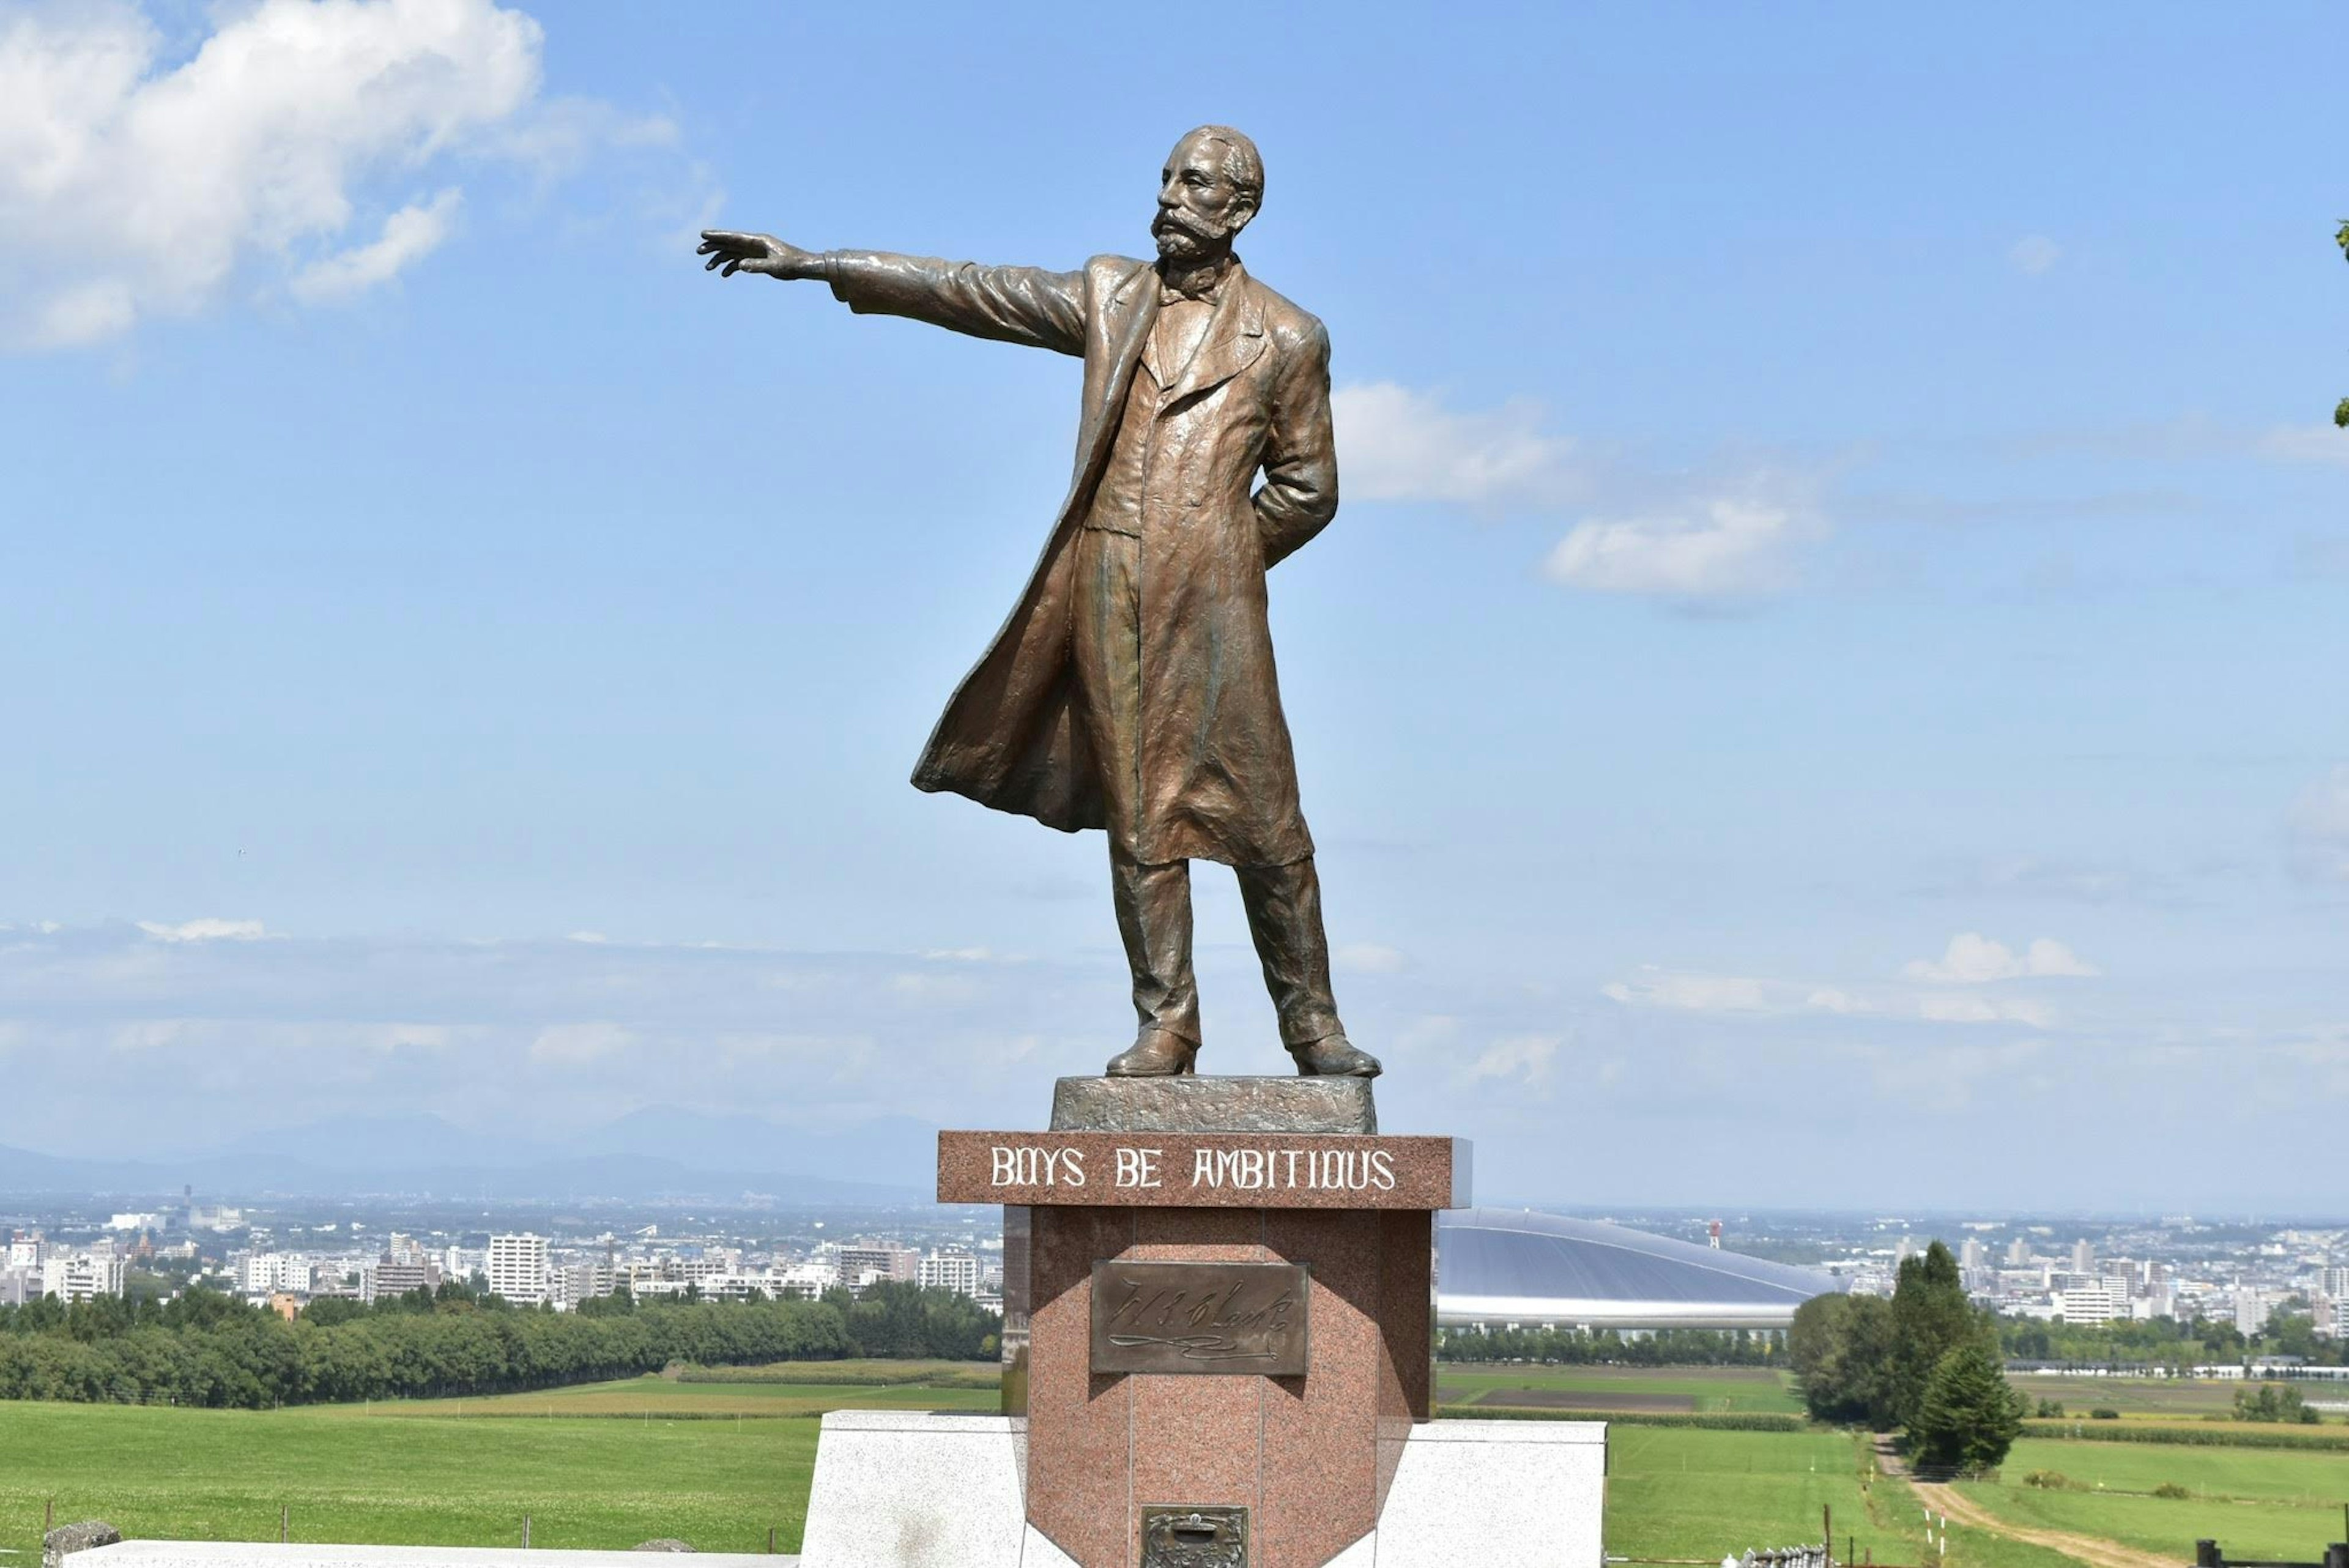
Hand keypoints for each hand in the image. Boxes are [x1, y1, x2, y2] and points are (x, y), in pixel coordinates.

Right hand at [697, 230, 819, 279]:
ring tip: (707, 268)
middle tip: (698, 251)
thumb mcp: (775, 267)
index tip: (703, 234)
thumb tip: (740, 266)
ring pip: (733, 253)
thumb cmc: (792, 265)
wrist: (804, 266)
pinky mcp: (758, 259)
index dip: (718, 236)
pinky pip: (740, 261)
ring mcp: (755, 251)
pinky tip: (724, 275)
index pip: (734, 237)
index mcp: (758, 241)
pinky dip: (731, 267)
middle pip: (730, 244)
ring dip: (720, 259)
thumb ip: (757, 266)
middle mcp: (754, 244)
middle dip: (714, 247)